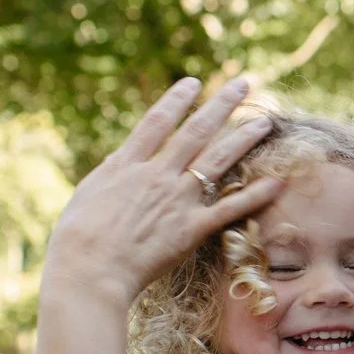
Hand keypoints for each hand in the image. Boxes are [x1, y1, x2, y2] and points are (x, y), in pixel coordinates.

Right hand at [41, 77, 280, 306]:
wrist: (89, 271)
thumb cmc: (77, 239)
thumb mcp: (88, 195)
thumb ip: (112, 174)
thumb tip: (123, 158)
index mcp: (127, 165)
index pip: (157, 122)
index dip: (177, 100)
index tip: (194, 82)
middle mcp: (157, 175)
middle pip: (196, 132)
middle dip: (222, 105)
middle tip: (243, 84)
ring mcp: (177, 200)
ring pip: (218, 162)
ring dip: (244, 139)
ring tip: (264, 122)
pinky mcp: (191, 229)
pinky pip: (229, 208)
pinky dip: (255, 195)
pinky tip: (276, 181)